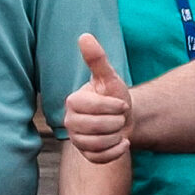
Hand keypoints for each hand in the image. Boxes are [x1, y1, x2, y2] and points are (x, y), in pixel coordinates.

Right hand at [63, 35, 131, 162]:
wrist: (124, 116)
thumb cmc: (114, 95)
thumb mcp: (109, 77)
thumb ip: (97, 59)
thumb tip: (84, 36)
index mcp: (73, 101)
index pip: (88, 107)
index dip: (111, 107)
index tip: (121, 103)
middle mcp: (70, 121)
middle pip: (93, 128)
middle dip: (115, 122)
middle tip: (121, 117)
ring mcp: (77, 139)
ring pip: (96, 144)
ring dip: (116, 136)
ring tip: (119, 128)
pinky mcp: (86, 154)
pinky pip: (99, 158)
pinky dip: (115, 151)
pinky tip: (122, 142)